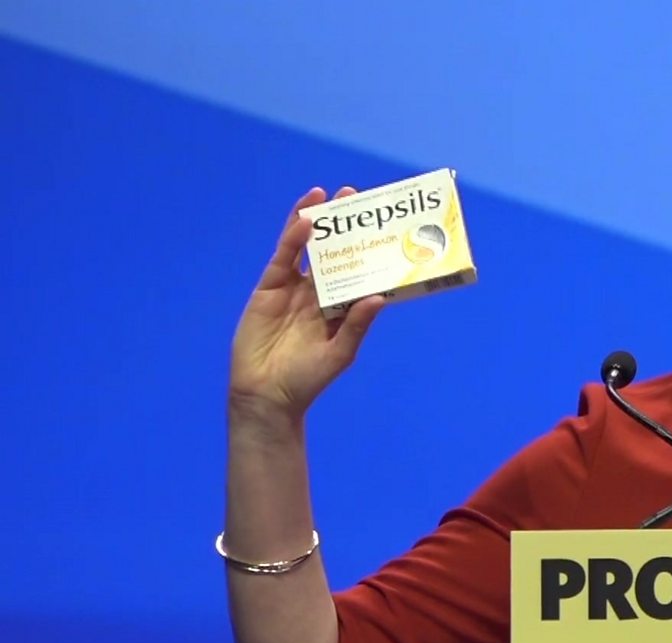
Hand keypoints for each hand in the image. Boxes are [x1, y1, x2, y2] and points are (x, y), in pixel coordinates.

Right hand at [229, 187, 384, 417]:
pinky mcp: (270, 287)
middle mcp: (320, 293)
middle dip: (343, 226)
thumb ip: (357, 325)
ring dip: (316, 222)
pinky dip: (293, 238)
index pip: (359, 271)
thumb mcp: (339, 354)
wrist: (265, 394)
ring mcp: (294, 288)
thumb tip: (379, 297)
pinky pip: (284, 258)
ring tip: (327, 195)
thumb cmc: (307, 379)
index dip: (368, 248)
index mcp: (343, 307)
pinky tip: (304, 220)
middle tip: (356, 196)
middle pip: (334, 252)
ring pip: (307, 248)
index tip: (382, 225)